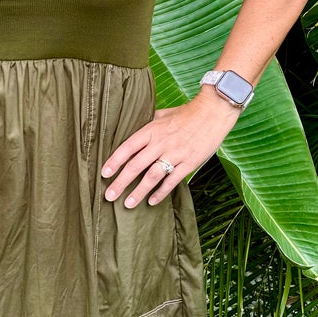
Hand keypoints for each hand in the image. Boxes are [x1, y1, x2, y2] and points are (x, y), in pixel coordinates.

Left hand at [101, 91, 241, 206]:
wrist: (213, 112)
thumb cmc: (187, 113)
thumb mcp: (163, 113)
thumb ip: (147, 123)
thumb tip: (132, 129)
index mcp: (152, 129)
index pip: (128, 147)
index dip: (114, 162)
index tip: (104, 174)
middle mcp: (161, 142)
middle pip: (136, 165)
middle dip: (120, 182)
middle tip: (108, 196)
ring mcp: (176, 154)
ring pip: (152, 176)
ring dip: (139, 192)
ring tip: (127, 204)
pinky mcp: (189, 163)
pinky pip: (172, 181)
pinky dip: (161, 192)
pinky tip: (152, 201)